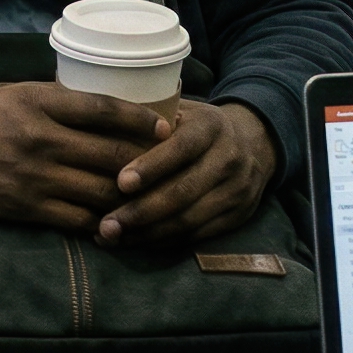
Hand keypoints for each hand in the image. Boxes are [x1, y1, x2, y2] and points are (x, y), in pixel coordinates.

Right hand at [0, 83, 162, 231]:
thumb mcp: (14, 95)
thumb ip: (56, 103)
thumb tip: (105, 111)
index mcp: (39, 102)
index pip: (104, 108)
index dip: (141, 120)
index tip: (166, 127)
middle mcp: (41, 138)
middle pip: (112, 155)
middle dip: (148, 165)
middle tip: (173, 169)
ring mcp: (34, 176)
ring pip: (101, 192)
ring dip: (131, 199)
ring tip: (153, 201)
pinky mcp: (26, 207)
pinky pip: (78, 219)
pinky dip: (102, 224)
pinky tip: (116, 224)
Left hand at [99, 101, 278, 246]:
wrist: (253, 143)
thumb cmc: (196, 126)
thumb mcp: (180, 110)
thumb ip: (149, 119)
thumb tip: (99, 125)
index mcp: (211, 126)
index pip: (181, 147)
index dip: (152, 166)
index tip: (121, 182)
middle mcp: (229, 158)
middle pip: (184, 191)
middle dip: (141, 210)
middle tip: (105, 224)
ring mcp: (237, 191)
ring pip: (189, 219)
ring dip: (147, 232)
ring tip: (111, 237)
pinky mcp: (237, 216)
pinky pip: (196, 235)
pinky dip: (162, 240)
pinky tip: (133, 242)